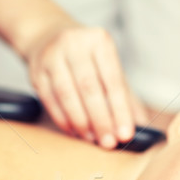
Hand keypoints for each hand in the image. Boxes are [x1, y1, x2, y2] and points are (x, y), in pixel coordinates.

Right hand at [25, 24, 146, 148]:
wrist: (48, 37)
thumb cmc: (87, 58)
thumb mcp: (109, 68)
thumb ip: (126, 95)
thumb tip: (143, 123)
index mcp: (99, 41)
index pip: (113, 80)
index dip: (120, 109)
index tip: (126, 133)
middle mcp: (74, 44)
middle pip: (89, 88)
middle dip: (101, 120)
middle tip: (108, 142)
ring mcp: (52, 56)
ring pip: (67, 95)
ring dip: (81, 122)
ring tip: (92, 138)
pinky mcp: (36, 72)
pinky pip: (50, 100)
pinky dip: (63, 120)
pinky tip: (74, 131)